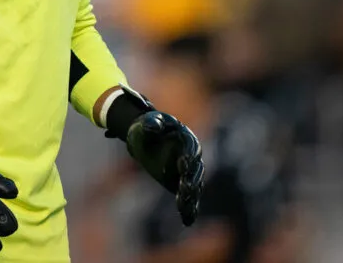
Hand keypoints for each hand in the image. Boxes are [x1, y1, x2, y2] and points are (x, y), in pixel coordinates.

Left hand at [104, 90, 202, 225]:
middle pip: (195, 170)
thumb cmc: (149, 126)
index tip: (182, 164)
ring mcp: (188, 172)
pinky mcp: (182, 184)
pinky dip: (189, 209)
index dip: (188, 156)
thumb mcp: (148, 121)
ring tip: (183, 206)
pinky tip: (187, 220)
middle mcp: (192, 157)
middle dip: (190, 179)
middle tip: (185, 188)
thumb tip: (152, 126)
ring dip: (190, 197)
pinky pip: (189, 198)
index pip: (190, 148)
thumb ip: (152, 123)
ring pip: (194, 186)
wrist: (147, 138)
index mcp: (186, 138)